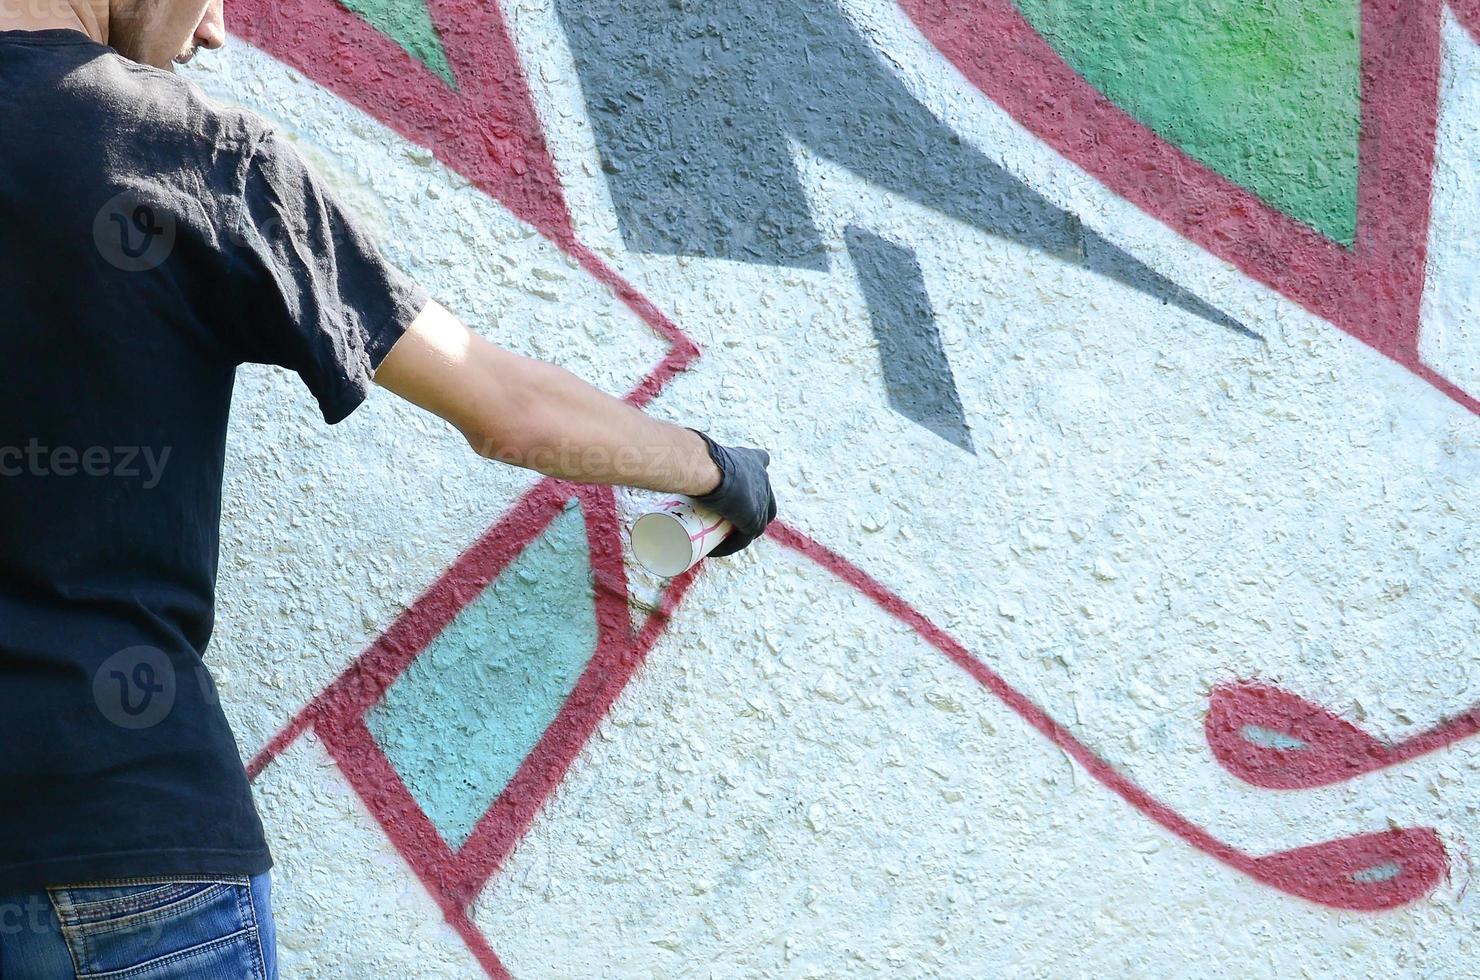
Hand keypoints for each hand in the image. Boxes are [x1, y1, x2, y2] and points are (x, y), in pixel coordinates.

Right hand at [685, 428, 777, 557]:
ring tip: (715, 535)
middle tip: (720, 517)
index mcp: (753, 459)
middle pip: (761, 498)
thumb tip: (662, 449)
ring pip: (754, 522)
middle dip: (746, 508)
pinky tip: (714, 549)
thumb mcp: (695, 450)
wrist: (706, 469)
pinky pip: (743, 539)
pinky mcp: (754, 521)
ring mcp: (762, 501)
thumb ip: (683, 449)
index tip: (737, 483)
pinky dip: (728, 545)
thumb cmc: (696, 456)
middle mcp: (763, 478)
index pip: (760, 462)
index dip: (751, 475)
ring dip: (738, 530)